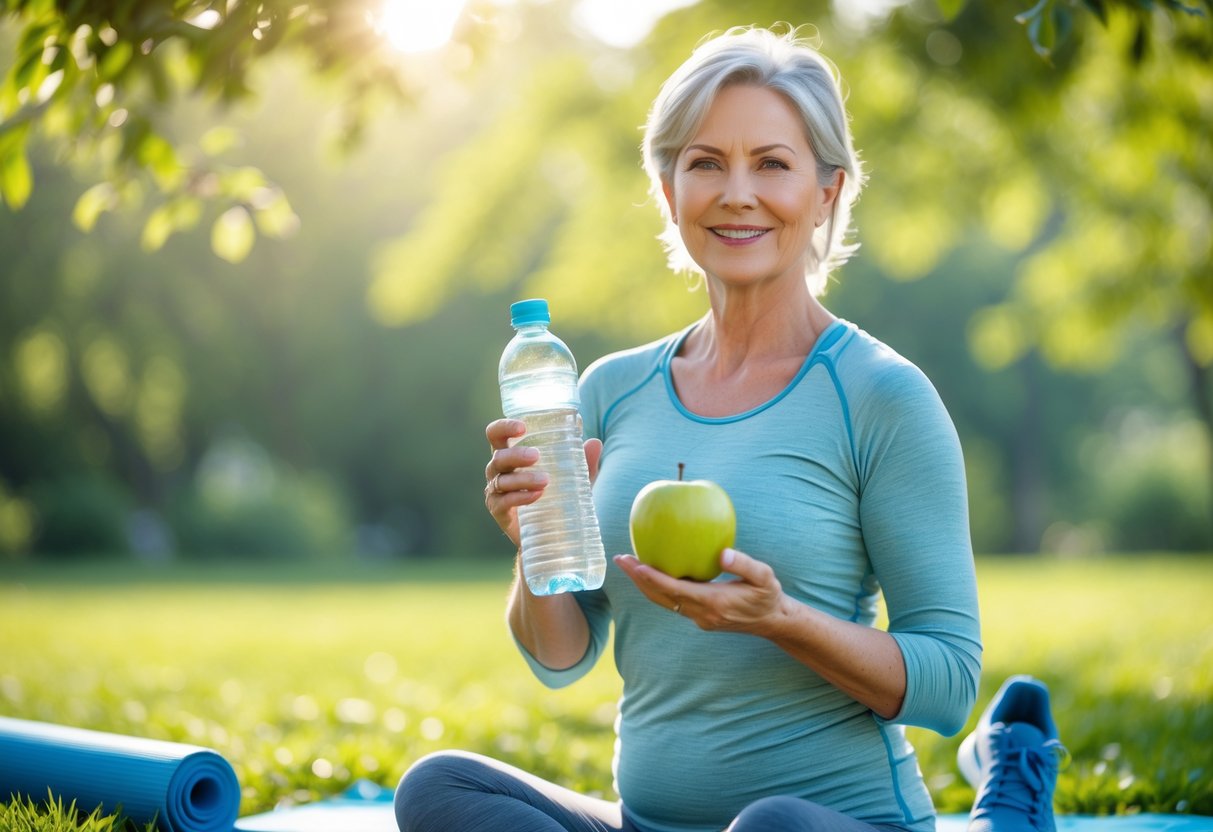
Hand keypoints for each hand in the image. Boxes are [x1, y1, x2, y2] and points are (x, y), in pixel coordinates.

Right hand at [484, 418, 601, 547]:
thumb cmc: (558, 496)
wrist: (551, 534)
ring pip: (502, 480)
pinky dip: (520, 497)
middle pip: (498, 457)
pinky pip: (504, 502)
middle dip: (516, 454)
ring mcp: (496, 492)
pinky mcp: (499, 512)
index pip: (497, 435)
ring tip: (545, 481)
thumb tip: (596, 443)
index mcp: (511, 455)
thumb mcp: (573, 478)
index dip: (504, 427)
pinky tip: (537, 496)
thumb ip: (583, 461)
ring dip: (522, 478)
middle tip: (536, 456)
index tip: (523, 427)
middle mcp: (499, 471)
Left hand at [613, 548, 785, 633]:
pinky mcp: (699, 617)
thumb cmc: (768, 596)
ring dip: (644, 584)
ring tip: (629, 564)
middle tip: (619, 559)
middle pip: (660, 597)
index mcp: (713, 602)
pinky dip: (658, 588)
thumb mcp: (764, 576)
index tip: (634, 563)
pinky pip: (672, 602)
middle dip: (638, 579)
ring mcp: (698, 618)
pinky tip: (652, 573)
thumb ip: (744, 565)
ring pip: (663, 601)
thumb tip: (722, 553)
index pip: (674, 589)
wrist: (773, 621)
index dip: (651, 577)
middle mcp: (701, 613)